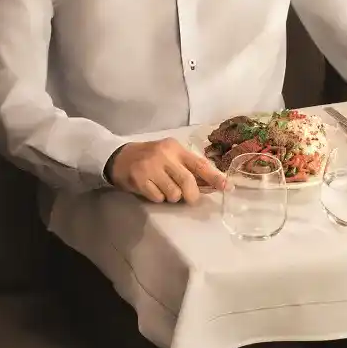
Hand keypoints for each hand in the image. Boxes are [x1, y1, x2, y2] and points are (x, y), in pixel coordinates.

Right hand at [108, 137, 226, 203]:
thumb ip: (188, 169)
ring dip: (172, 197)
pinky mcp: (139, 178)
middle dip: (192, 195)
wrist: (119, 157)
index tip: (227, 187)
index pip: (199, 164)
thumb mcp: (170, 157)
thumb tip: (213, 184)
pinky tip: (152, 190)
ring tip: (164, 189)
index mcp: (175, 148)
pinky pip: (158, 197)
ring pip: (173, 193)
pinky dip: (158, 198)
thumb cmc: (150, 158)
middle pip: (188, 182)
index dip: (214, 177)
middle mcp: (164, 155)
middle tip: (189, 199)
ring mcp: (151, 166)